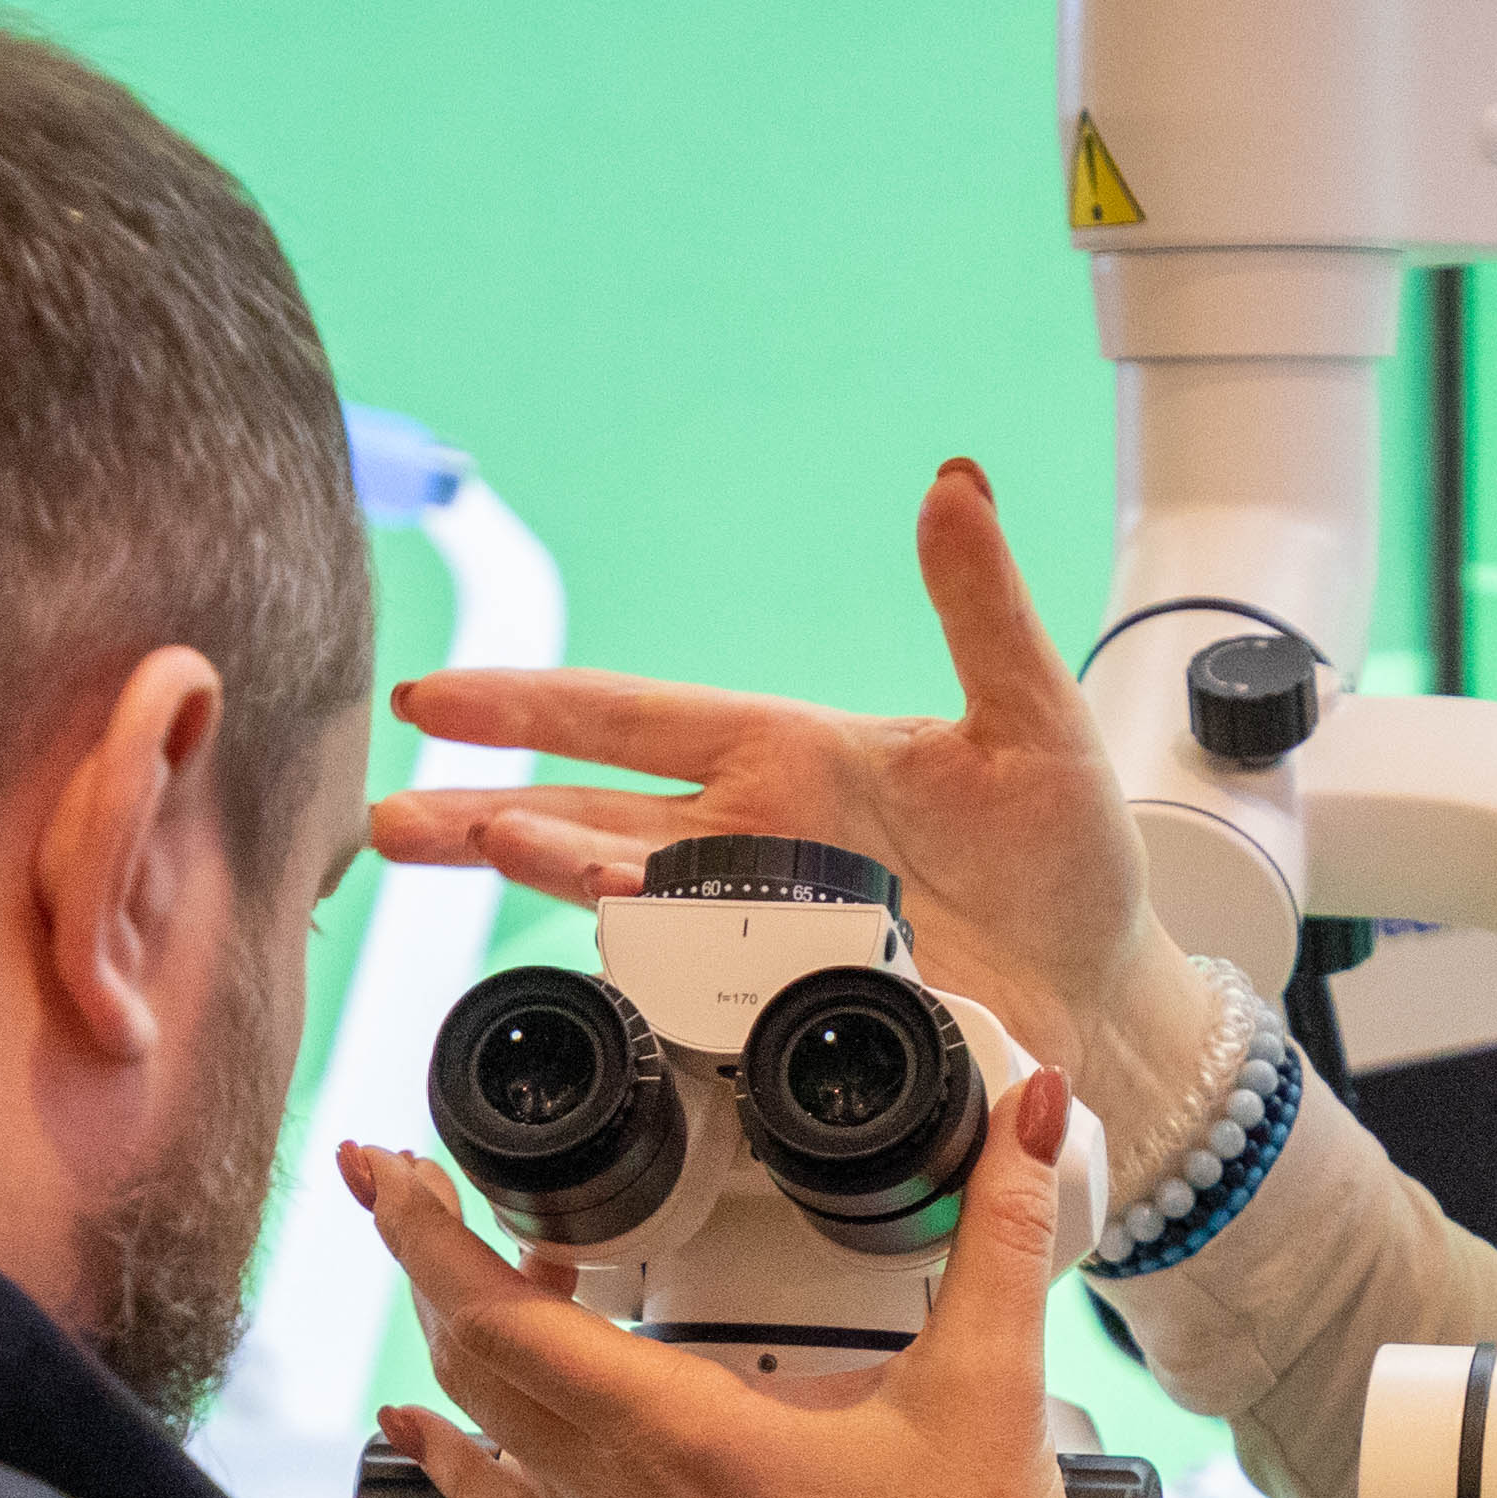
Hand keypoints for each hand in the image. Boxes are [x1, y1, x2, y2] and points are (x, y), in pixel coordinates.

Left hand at [349, 1071, 1096, 1497]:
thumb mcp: (992, 1387)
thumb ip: (1005, 1234)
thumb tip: (1025, 1114)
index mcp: (683, 1434)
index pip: (499, 1316)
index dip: (428, 1231)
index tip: (389, 1167)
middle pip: (470, 1360)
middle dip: (431, 1258)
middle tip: (425, 1183)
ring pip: (483, 1430)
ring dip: (460, 1341)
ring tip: (471, 1268)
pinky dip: (457, 1460)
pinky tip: (431, 1432)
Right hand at [368, 460, 1172, 1089]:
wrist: (1109, 996)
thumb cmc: (1072, 861)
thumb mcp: (1037, 722)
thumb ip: (983, 609)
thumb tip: (953, 486)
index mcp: (786, 756)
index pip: (627, 718)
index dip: (529, 707)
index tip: (431, 700)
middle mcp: (750, 842)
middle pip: (583, 816)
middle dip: (480, 812)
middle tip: (387, 818)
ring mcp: (757, 932)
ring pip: (618, 898)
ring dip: (543, 871)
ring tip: (469, 843)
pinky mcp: (785, 1011)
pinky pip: (690, 994)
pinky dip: (638, 974)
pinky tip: (595, 952)